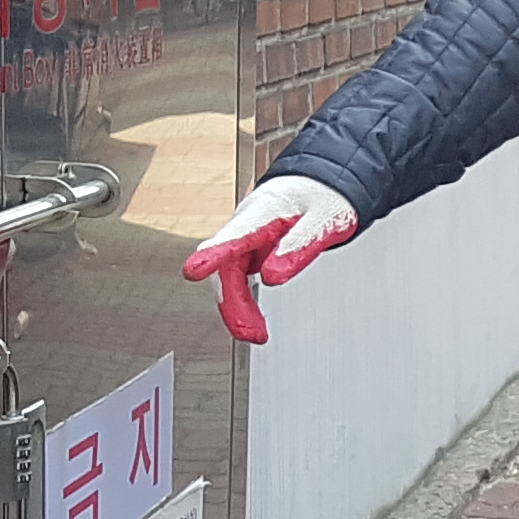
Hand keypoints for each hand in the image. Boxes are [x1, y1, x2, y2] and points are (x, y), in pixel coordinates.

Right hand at [184, 175, 361, 343]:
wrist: (321, 186)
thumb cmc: (322, 198)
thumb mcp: (325, 220)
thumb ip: (299, 246)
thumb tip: (273, 276)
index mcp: (264, 211)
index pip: (234, 235)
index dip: (213, 254)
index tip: (194, 270)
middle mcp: (246, 224)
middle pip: (226, 266)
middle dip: (232, 302)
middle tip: (251, 332)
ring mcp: (244, 239)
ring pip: (228, 277)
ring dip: (237, 307)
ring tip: (256, 333)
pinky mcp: (248, 251)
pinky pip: (237, 279)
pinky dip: (243, 302)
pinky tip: (253, 320)